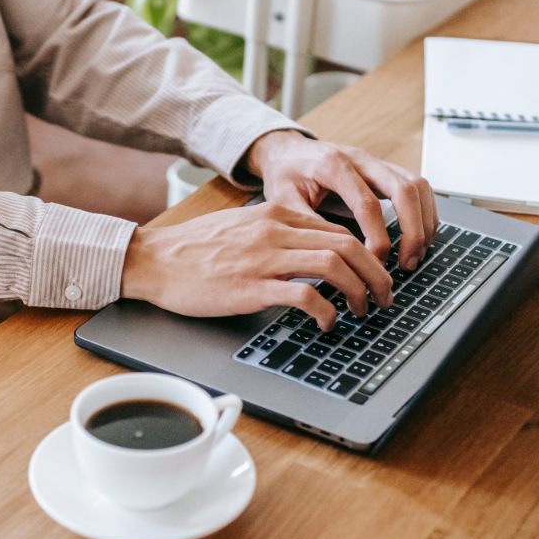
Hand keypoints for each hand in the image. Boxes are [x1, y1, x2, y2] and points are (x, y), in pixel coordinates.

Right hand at [120, 203, 391, 329]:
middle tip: (385, 296)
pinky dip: (326, 311)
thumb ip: (277, 233)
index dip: (368, 253)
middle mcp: (274, 231)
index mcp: (275, 215)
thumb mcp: (242, 228)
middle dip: (377, 273)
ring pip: (334, 265)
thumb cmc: (194, 250)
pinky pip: (304, 296)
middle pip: (347, 244)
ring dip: (360, 290)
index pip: (339, 228)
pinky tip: (328, 323)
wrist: (153, 260)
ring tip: (365, 310)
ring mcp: (264, 258)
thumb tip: (312, 250)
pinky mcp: (251, 287)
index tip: (376, 274)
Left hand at [243, 130, 438, 269]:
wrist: (286, 151)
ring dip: (424, 222)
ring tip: (416, 254)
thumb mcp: (283, 202)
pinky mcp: (384, 170)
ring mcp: (376, 162)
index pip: (367, 203)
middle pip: (404, 189)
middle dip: (413, 230)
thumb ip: (309, 226)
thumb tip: (337, 259)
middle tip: (407, 263)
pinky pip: (416, 187)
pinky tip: (417, 237)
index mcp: (333, 165)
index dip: (378, 237)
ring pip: (417, 185)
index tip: (376, 264)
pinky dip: (424, 213)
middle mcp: (360, 159)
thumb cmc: (284, 175)